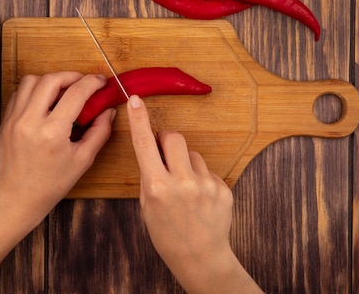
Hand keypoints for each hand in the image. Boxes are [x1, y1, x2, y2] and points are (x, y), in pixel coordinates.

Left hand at [0, 71, 115, 225]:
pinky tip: (46, 101)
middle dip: (71, 76)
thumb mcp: (83, 160)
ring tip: (62, 91)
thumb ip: (100, 132)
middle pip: (51, 80)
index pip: (75, 94)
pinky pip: (19, 93)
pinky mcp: (6, 120)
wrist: (19, 196)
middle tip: (83, 83)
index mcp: (52, 132)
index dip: (91, 83)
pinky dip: (34, 90)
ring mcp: (14, 119)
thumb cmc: (52, 183)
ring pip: (31, 81)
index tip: (100, 82)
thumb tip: (108, 110)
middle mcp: (30, 121)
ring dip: (50, 80)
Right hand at [126, 95, 262, 293]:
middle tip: (164, 153)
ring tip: (185, 188)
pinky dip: (200, 177)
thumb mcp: (146, 205)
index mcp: (157, 187)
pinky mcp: (222, 188)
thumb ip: (149, 175)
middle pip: (174, 137)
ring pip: (192, 153)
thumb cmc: (167, 233)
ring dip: (185, 162)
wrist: (200, 257)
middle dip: (166, 139)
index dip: (139, 119)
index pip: (144, 144)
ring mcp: (205, 184)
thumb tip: (152, 147)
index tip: (136, 101)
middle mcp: (182, 182)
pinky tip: (199, 198)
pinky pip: (207, 169)